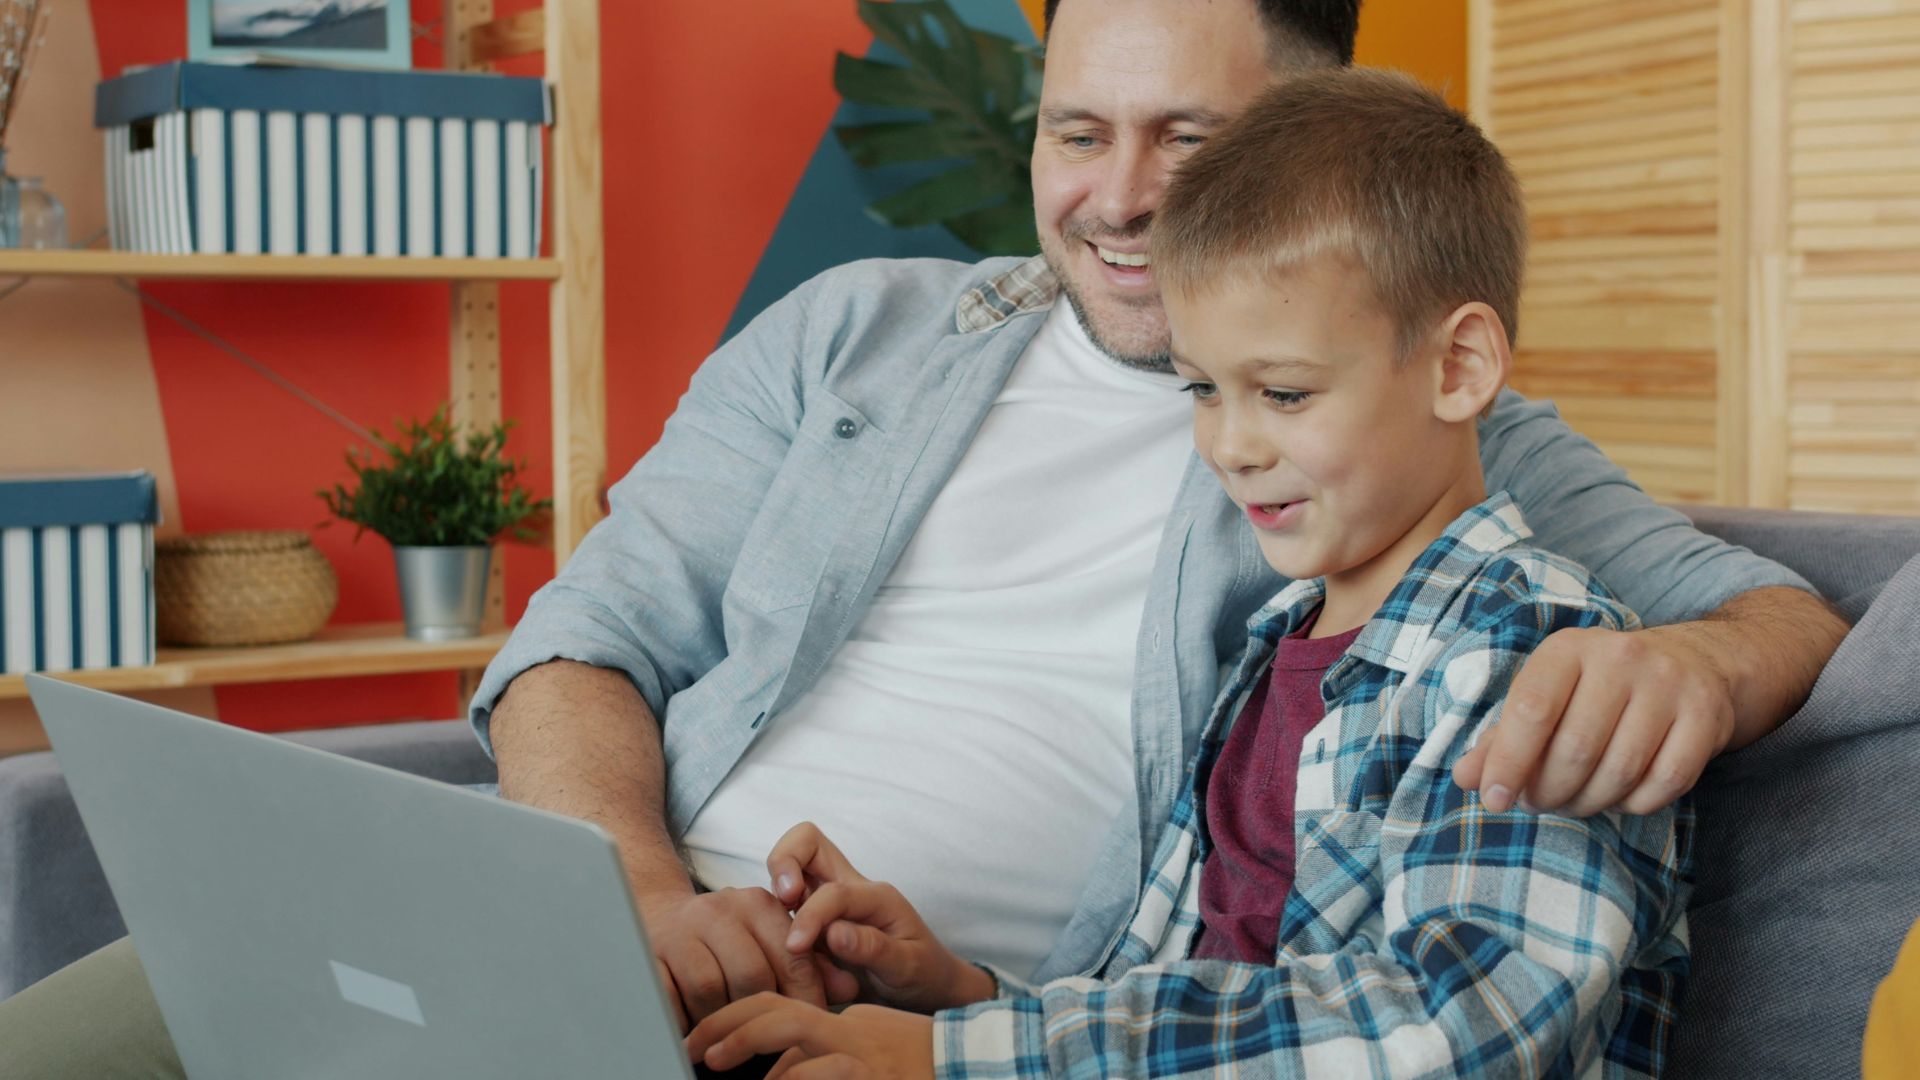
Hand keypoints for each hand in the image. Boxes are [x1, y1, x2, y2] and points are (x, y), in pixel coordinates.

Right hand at [637, 886, 857, 1030]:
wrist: (661, 917)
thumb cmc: (730, 938)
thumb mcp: (772, 939)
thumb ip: (813, 963)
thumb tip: (850, 988)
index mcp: (758, 903)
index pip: (792, 953)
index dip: (805, 994)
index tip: (809, 1022)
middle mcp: (720, 909)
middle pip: (751, 975)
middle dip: (761, 1011)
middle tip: (767, 1035)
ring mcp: (681, 930)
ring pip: (710, 989)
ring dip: (721, 1018)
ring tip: (728, 1031)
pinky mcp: (649, 952)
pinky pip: (670, 997)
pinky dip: (683, 1018)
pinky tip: (694, 1027)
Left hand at [686, 994, 933, 1079]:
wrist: (973, 1067)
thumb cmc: (917, 1064)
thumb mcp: (865, 1049)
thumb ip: (821, 1052)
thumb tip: (777, 1073)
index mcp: (842, 1020)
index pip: (778, 1009)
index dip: (734, 1021)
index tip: (703, 1042)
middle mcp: (847, 1030)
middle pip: (775, 1011)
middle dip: (725, 1024)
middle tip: (692, 1048)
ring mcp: (861, 1053)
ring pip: (792, 1032)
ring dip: (744, 1043)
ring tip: (714, 1062)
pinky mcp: (872, 1074)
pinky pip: (816, 1071)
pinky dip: (788, 1076)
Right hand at [767, 823, 993, 1011]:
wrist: (928, 987)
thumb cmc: (923, 973)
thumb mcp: (908, 966)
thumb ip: (873, 948)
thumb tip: (834, 933)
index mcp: (875, 896)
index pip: (832, 891)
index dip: (810, 915)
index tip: (796, 947)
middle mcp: (850, 888)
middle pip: (807, 842)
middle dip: (783, 861)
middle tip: (781, 901)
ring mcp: (829, 901)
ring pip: (791, 869)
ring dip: (775, 895)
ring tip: (782, 939)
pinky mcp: (815, 920)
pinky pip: (784, 908)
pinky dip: (776, 924)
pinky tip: (788, 960)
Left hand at [1454, 624, 1734, 817]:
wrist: (1692, 663)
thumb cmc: (1598, 687)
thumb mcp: (1547, 694)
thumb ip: (1502, 736)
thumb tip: (1466, 779)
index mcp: (1569, 648)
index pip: (1531, 710)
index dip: (1508, 762)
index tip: (1493, 799)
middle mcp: (1621, 657)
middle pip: (1575, 748)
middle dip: (1549, 791)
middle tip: (1539, 802)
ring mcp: (1668, 685)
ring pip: (1620, 770)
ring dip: (1589, 802)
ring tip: (1575, 801)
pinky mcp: (1706, 716)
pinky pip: (1666, 783)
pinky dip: (1636, 803)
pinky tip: (1620, 796)